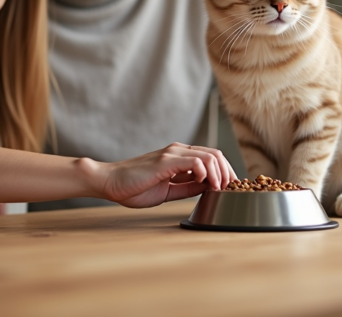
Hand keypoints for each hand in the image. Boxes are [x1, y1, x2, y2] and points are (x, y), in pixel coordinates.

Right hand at [98, 143, 236, 208]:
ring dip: (219, 173)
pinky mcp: (165, 161)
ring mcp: (172, 154)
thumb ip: (188, 187)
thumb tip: (209, 188)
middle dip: (227, 172)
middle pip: (215, 154)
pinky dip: (204, 172)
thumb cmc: (135, 187)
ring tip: (219, 188)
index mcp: (179, 156)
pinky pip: (193, 161)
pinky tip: (203, 183)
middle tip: (230, 189)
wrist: (111, 182)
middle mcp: (178, 151)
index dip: (225, 172)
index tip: (231, 188)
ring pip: (208, 156)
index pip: (212, 157)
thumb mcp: (169, 190)